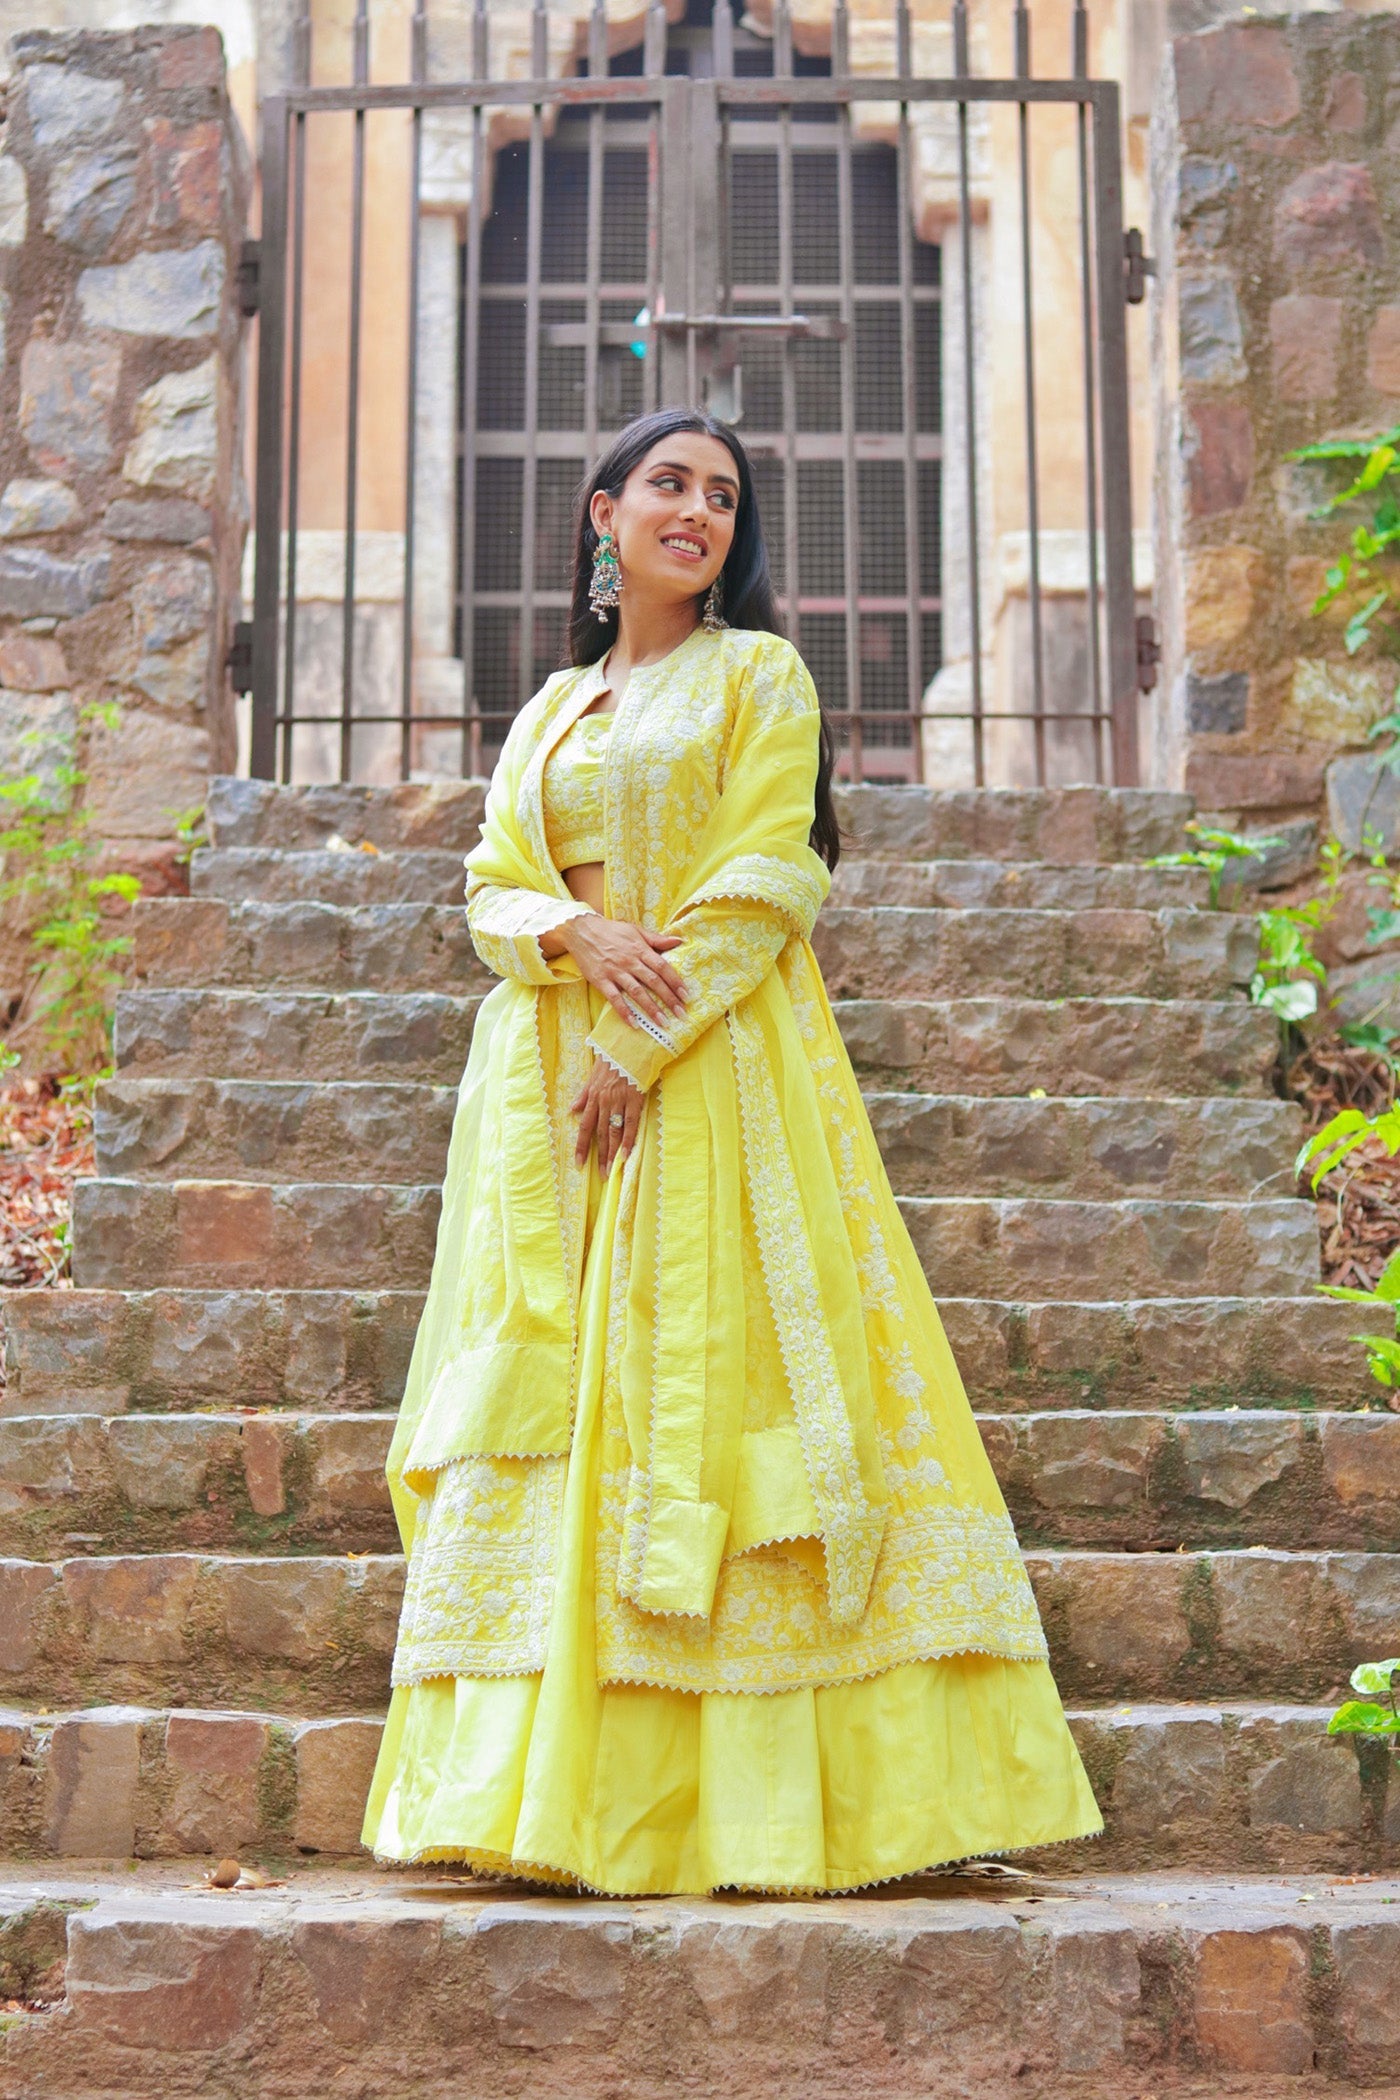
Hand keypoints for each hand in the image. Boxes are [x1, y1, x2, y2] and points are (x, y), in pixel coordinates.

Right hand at [561, 914, 686, 1031]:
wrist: (581, 930)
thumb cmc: (611, 931)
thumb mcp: (635, 930)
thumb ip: (657, 939)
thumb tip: (679, 941)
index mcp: (640, 949)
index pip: (662, 967)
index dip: (675, 982)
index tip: (686, 996)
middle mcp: (630, 961)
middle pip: (653, 982)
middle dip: (669, 999)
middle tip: (681, 1014)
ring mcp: (615, 971)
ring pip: (637, 992)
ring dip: (651, 1008)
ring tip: (663, 1022)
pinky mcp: (601, 980)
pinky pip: (614, 998)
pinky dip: (624, 1011)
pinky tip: (634, 1023)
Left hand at [571, 1058, 645, 1175]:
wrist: (630, 1044)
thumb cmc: (613, 1059)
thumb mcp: (593, 1075)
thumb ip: (584, 1095)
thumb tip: (572, 1110)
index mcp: (593, 1097)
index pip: (585, 1126)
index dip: (582, 1146)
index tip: (579, 1163)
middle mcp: (603, 1101)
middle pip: (600, 1133)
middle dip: (600, 1156)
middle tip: (602, 1175)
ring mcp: (618, 1100)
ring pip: (613, 1131)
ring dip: (612, 1153)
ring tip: (612, 1170)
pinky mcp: (634, 1098)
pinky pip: (630, 1122)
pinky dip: (628, 1139)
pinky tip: (626, 1154)